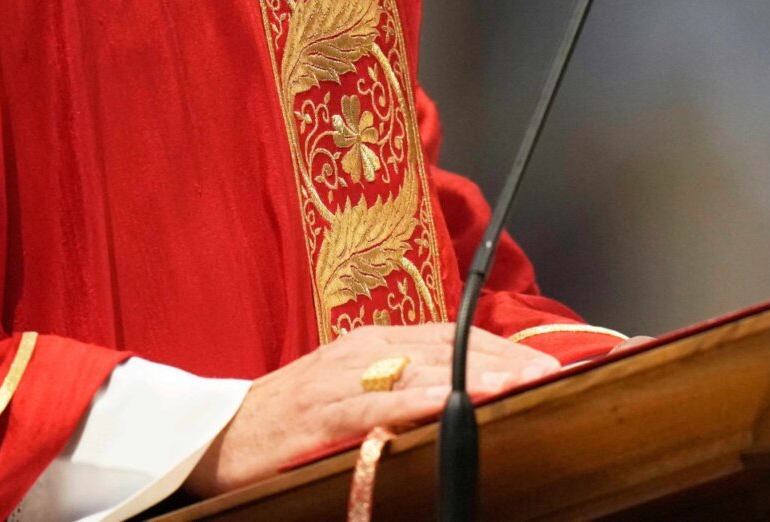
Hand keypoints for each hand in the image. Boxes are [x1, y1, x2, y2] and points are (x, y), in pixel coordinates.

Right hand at [184, 323, 559, 496]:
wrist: (213, 433)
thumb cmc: (290, 416)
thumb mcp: (352, 389)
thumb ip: (402, 385)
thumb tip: (465, 397)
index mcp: (376, 342)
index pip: (456, 336)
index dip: (505, 348)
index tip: (552, 361)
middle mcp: (364, 350)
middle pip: (450, 349)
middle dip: (506, 361)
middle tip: (556, 372)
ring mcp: (342, 378)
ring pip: (421, 371)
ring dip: (476, 378)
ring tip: (523, 386)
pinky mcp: (320, 412)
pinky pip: (375, 404)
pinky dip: (415, 401)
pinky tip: (450, 404)